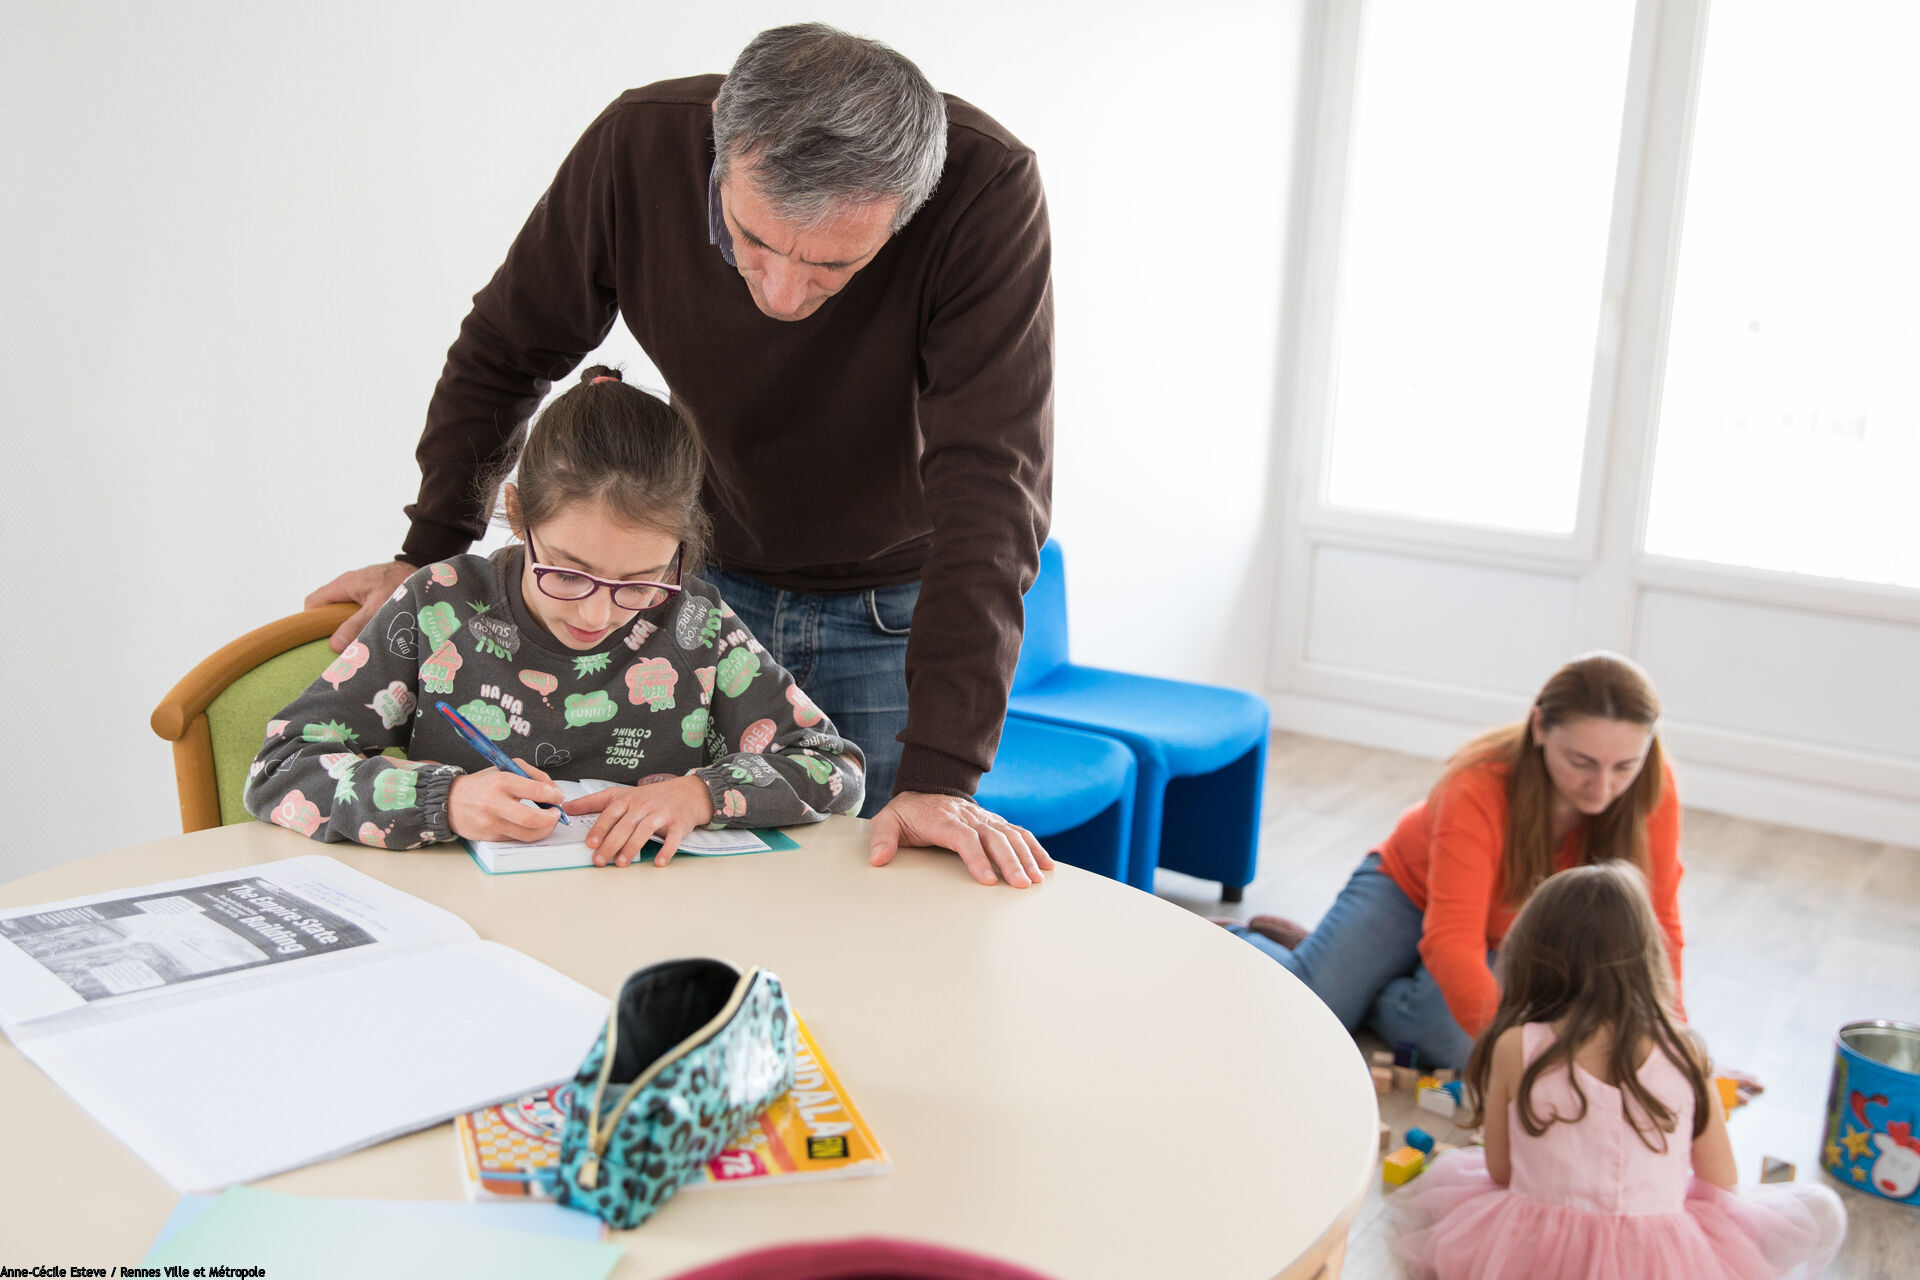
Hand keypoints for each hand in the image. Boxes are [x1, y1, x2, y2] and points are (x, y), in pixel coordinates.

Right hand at [307, 561, 415, 652]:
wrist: (428, 573)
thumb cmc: (403, 585)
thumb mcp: (379, 608)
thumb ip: (357, 626)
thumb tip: (334, 645)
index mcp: (344, 584)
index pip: (314, 603)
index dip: (312, 622)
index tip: (319, 642)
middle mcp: (349, 583)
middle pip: (328, 608)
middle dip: (330, 627)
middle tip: (340, 648)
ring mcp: (361, 587)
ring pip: (344, 609)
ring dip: (348, 625)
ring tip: (356, 644)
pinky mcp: (374, 592)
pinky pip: (358, 608)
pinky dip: (361, 621)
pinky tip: (371, 633)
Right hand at [447, 761, 562, 841]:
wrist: (450, 800)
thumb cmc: (482, 784)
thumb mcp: (506, 768)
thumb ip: (533, 775)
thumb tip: (554, 791)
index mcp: (502, 782)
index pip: (537, 791)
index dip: (555, 796)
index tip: (558, 796)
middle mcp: (495, 804)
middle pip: (534, 819)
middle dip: (552, 818)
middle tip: (556, 814)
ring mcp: (492, 823)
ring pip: (528, 834)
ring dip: (545, 829)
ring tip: (547, 821)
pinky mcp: (490, 837)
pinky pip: (517, 839)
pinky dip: (529, 833)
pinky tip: (530, 825)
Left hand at [564, 775, 714, 866]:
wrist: (686, 793)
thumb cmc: (649, 797)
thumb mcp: (620, 794)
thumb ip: (592, 802)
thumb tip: (566, 807)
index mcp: (628, 799)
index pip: (611, 813)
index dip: (600, 828)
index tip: (591, 843)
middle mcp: (644, 806)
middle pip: (625, 825)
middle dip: (611, 843)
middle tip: (600, 860)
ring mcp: (662, 814)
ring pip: (645, 831)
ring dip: (632, 847)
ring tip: (621, 863)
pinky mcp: (678, 824)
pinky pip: (672, 838)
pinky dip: (666, 850)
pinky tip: (658, 862)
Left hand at [868, 792, 1054, 887]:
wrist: (926, 788)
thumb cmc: (906, 813)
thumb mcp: (887, 821)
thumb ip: (883, 838)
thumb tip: (878, 858)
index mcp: (943, 819)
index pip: (964, 838)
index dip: (977, 858)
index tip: (988, 879)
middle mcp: (969, 817)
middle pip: (994, 838)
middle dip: (1010, 862)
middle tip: (1021, 884)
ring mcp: (985, 819)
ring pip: (1010, 836)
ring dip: (1026, 857)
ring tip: (1036, 880)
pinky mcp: (994, 823)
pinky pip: (1018, 833)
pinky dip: (1034, 847)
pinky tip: (1046, 865)